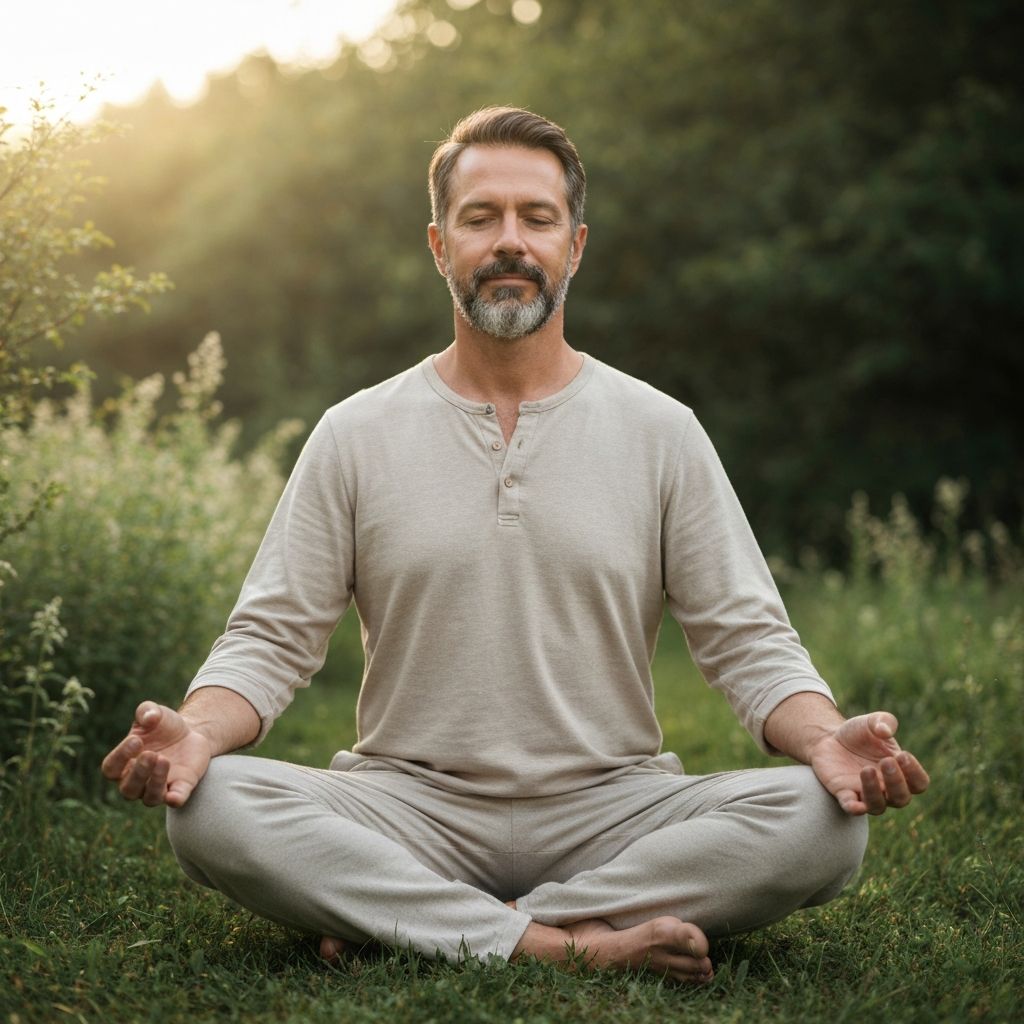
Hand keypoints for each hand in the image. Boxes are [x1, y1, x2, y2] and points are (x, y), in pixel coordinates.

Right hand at [100, 701, 212, 806]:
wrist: (192, 732)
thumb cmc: (164, 726)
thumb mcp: (156, 713)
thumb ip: (147, 711)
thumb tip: (149, 717)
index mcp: (124, 763)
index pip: (111, 769)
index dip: (120, 757)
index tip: (137, 740)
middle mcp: (138, 781)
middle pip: (128, 789)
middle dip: (139, 773)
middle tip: (152, 754)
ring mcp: (160, 787)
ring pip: (149, 798)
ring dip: (155, 783)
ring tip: (164, 760)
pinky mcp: (181, 787)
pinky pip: (175, 800)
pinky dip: (175, 799)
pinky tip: (174, 796)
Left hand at [809, 712, 929, 815]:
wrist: (829, 738)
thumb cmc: (858, 734)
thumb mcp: (871, 722)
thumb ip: (883, 721)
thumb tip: (885, 731)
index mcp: (900, 772)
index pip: (919, 783)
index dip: (915, 773)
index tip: (903, 755)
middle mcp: (886, 788)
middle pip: (902, 799)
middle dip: (896, 782)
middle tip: (886, 761)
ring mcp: (865, 793)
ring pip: (878, 806)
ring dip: (875, 791)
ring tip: (867, 769)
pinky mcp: (844, 794)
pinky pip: (852, 809)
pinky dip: (855, 809)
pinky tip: (856, 804)